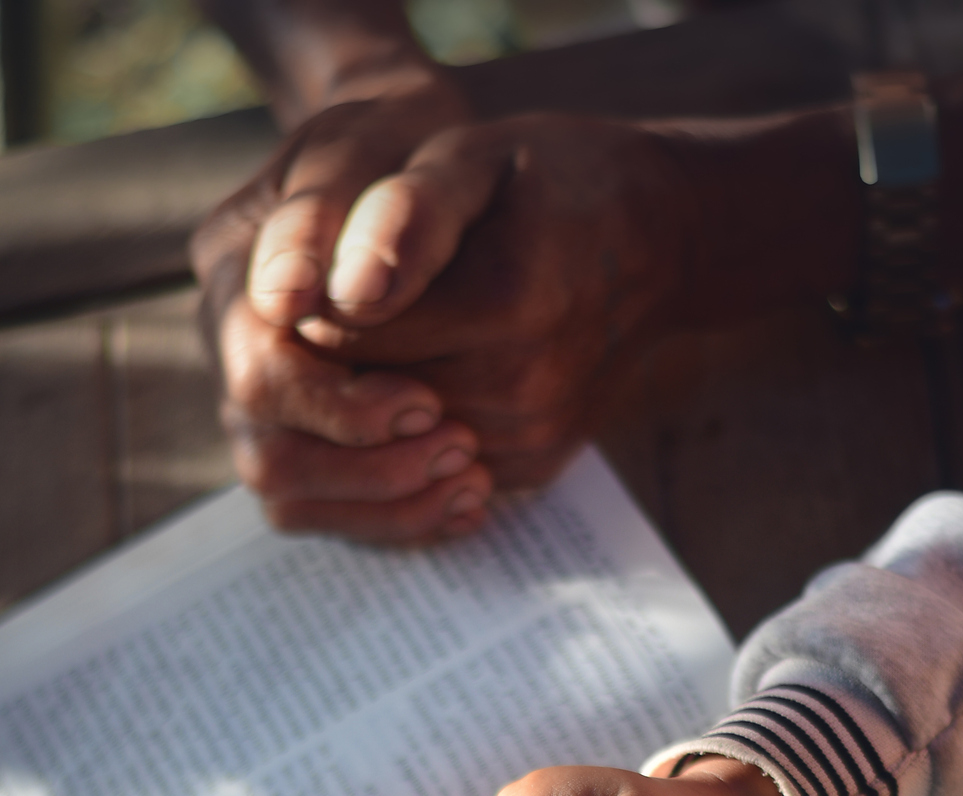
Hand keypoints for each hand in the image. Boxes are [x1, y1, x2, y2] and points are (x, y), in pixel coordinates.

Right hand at [192, 81, 496, 544]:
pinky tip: (468, 502)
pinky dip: (398, 519)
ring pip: (292, 500)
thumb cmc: (397, 141)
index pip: (260, 375)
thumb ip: (344, 214)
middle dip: (370, 469)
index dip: (342, 407)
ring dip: (386, 505)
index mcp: (232, 272)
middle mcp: (229, 345)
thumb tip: (314, 301)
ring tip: (471, 478)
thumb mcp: (376, 144)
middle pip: (269, 456)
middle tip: (462, 448)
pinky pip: (330, 514)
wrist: (408, 155)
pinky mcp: (305, 439)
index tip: (430, 403)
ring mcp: (260, 400)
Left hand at [194, 107, 697, 539]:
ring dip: (372, 399)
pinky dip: (412, 431)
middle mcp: (521, 389)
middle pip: (360, 399)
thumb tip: (348, 293)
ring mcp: (528, 439)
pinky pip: (429, 467)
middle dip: (335, 358)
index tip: (323, 267)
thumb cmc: (545, 184)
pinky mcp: (531, 470)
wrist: (652, 246)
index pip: (339, 334)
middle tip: (351, 301)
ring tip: (401, 330)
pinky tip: (433, 372)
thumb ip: (404, 216)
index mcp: (503, 305)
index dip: (310, 304)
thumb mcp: (473, 157)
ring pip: (389, 443)